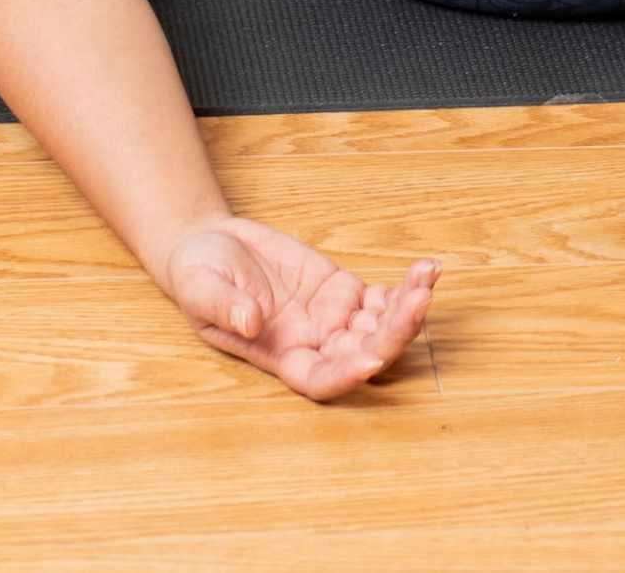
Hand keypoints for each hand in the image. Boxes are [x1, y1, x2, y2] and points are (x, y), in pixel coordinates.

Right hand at [159, 215, 439, 400]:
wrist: (210, 245)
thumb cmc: (198, 274)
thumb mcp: (198, 287)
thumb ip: (223, 307)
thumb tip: (251, 321)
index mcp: (279, 356)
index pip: (319, 380)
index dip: (346, 375)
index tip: (370, 359)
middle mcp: (313, 344)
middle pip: (363, 353)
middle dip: (393, 333)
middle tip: (417, 301)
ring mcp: (333, 318)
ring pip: (382, 327)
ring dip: (408, 308)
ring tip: (426, 277)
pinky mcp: (342, 290)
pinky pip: (383, 297)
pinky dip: (406, 286)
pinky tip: (426, 269)